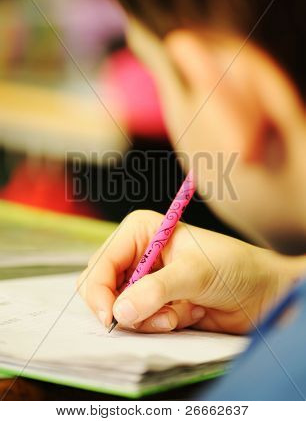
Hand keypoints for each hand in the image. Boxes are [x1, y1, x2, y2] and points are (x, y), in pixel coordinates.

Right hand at [77, 210, 299, 333]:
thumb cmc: (233, 268)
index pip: (102, 263)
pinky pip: (139, 322)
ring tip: (181, 313)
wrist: (260, 292)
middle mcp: (137, 253)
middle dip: (129, 308)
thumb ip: (156, 291)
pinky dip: (161, 324)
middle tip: (159, 317)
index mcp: (140, 231)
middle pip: (103, 288)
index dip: (100, 292)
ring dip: (150, 319)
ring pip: (121, 309)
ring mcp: (145, 280)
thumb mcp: (195, 273)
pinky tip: (188, 314)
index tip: (112, 318)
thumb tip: (120, 311)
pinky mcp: (155, 302)